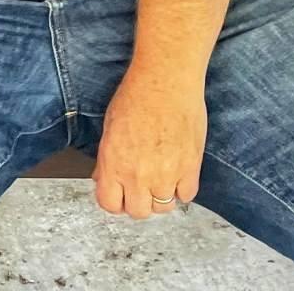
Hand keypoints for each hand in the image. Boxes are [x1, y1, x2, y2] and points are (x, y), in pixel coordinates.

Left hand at [92, 61, 206, 219]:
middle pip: (138, 211)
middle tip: (140, 187)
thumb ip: (107, 159)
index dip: (113, 201)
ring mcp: (166, 174)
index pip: (109, 204)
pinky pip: (186, 195)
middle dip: (137, 201)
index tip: (118, 194)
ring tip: (160, 178)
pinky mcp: (190, 168)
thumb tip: (103, 177)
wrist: (165, 81)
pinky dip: (182, 189)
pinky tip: (177, 173)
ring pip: (163, 208)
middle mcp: (139, 174)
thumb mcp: (110, 128)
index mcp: (114, 164)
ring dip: (161, 196)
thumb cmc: (136, 96)